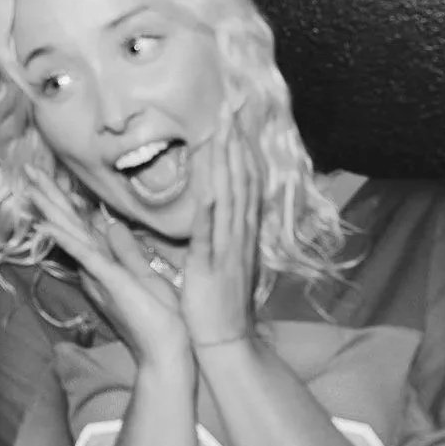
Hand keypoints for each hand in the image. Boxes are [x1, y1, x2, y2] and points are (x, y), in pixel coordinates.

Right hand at [25, 166, 190, 366]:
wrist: (167, 351)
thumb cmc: (161, 319)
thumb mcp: (145, 275)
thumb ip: (127, 250)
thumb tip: (114, 225)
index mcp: (104, 263)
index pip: (80, 225)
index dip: (63, 200)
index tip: (47, 177)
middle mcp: (95, 267)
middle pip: (67, 224)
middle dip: (47, 196)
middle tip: (26, 170)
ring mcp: (99, 274)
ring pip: (70, 234)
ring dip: (48, 210)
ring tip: (28, 187)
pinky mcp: (108, 282)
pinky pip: (84, 256)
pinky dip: (65, 239)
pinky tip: (47, 224)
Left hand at [181, 103, 261, 350]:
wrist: (227, 343)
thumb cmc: (214, 305)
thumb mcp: (211, 261)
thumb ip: (206, 233)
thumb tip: (201, 210)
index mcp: (237, 232)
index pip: (242, 181)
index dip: (240, 148)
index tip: (235, 116)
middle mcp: (238, 234)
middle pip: (241, 178)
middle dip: (237, 139)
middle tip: (234, 102)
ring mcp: (227, 248)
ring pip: (230, 195)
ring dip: (227, 159)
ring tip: (223, 126)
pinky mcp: (210, 265)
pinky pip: (210, 229)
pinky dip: (211, 202)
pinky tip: (209, 178)